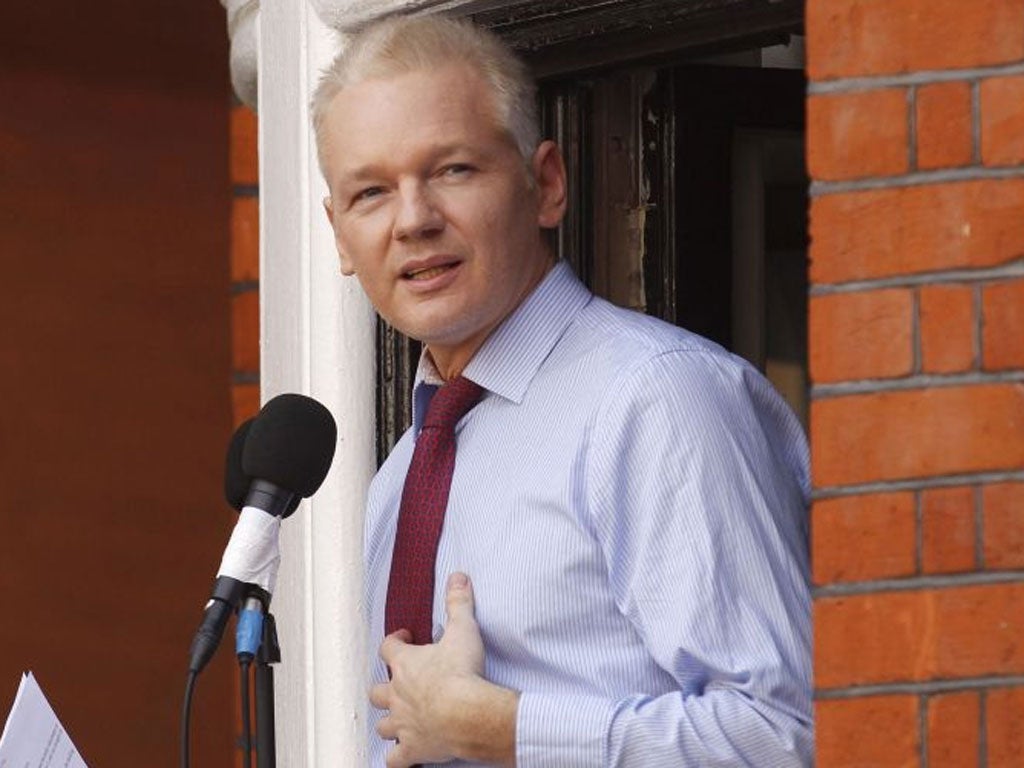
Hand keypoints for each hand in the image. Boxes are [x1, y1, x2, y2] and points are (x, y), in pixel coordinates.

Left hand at [370, 572, 517, 766]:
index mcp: (406, 664)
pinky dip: (397, 758)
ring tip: (400, 719)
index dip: (395, 640)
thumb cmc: (463, 673)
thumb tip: (458, 577)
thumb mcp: (463, 630)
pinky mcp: (413, 748)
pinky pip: (394, 759)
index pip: (388, 646)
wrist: (468, 714)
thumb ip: (459, 602)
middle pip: (377, 691)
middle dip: (385, 686)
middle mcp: (397, 694)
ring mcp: (403, 724)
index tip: (406, 636)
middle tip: (399, 683)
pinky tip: (403, 756)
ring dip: (389, 722)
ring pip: (383, 725)